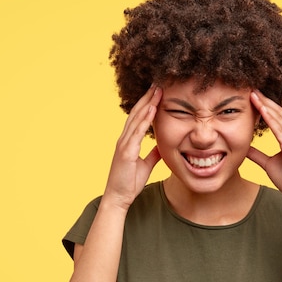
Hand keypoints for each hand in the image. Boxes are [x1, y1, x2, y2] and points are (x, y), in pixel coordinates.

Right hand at [103, 85, 162, 209]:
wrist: (119, 198)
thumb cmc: (129, 183)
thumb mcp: (146, 165)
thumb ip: (153, 154)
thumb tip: (163, 147)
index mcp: (128, 141)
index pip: (138, 118)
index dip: (147, 104)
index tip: (157, 92)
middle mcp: (124, 139)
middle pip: (136, 113)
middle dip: (147, 97)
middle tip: (158, 83)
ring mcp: (124, 144)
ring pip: (136, 118)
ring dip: (147, 103)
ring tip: (157, 90)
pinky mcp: (126, 152)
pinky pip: (137, 132)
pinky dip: (144, 119)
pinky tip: (152, 109)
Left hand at [247, 90, 281, 205]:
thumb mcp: (267, 163)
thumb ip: (257, 154)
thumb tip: (244, 147)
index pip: (277, 117)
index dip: (266, 105)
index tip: (252, 96)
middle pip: (279, 113)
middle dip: (265, 100)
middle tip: (252, 89)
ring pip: (280, 119)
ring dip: (266, 106)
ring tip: (254, 95)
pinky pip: (281, 131)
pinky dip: (271, 120)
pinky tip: (262, 111)